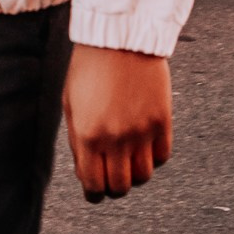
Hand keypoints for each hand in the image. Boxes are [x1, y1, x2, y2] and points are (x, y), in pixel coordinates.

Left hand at [63, 47, 171, 201]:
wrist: (120, 39)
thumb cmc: (89, 67)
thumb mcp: (71, 103)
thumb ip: (77, 140)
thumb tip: (86, 171)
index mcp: (87, 134)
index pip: (93, 184)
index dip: (94, 193)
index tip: (95, 192)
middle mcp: (115, 138)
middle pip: (120, 187)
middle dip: (114, 188)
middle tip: (112, 179)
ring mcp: (141, 132)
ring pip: (143, 177)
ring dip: (134, 175)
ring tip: (128, 163)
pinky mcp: (162, 122)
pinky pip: (162, 158)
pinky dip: (153, 159)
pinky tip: (144, 148)